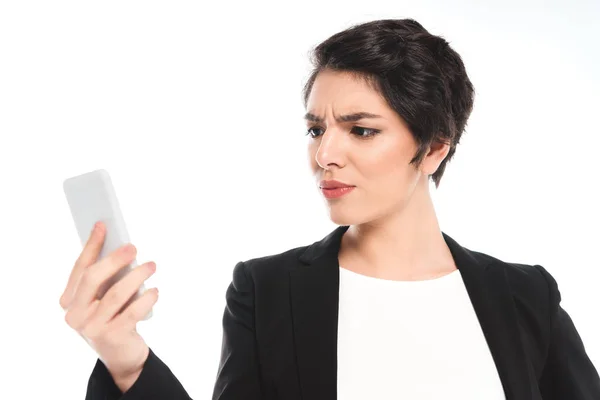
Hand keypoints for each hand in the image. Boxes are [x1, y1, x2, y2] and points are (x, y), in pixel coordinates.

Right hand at [60, 221, 158, 392]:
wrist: (121, 354)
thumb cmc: (113, 316)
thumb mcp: (103, 296)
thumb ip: (106, 276)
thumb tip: (120, 246)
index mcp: (68, 300)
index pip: (80, 268)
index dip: (92, 246)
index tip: (103, 225)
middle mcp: (74, 314)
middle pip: (93, 278)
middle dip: (114, 259)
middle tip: (133, 247)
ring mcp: (91, 327)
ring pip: (116, 294)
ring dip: (136, 276)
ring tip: (151, 265)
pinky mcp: (111, 337)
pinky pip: (132, 312)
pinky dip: (146, 298)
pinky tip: (155, 291)